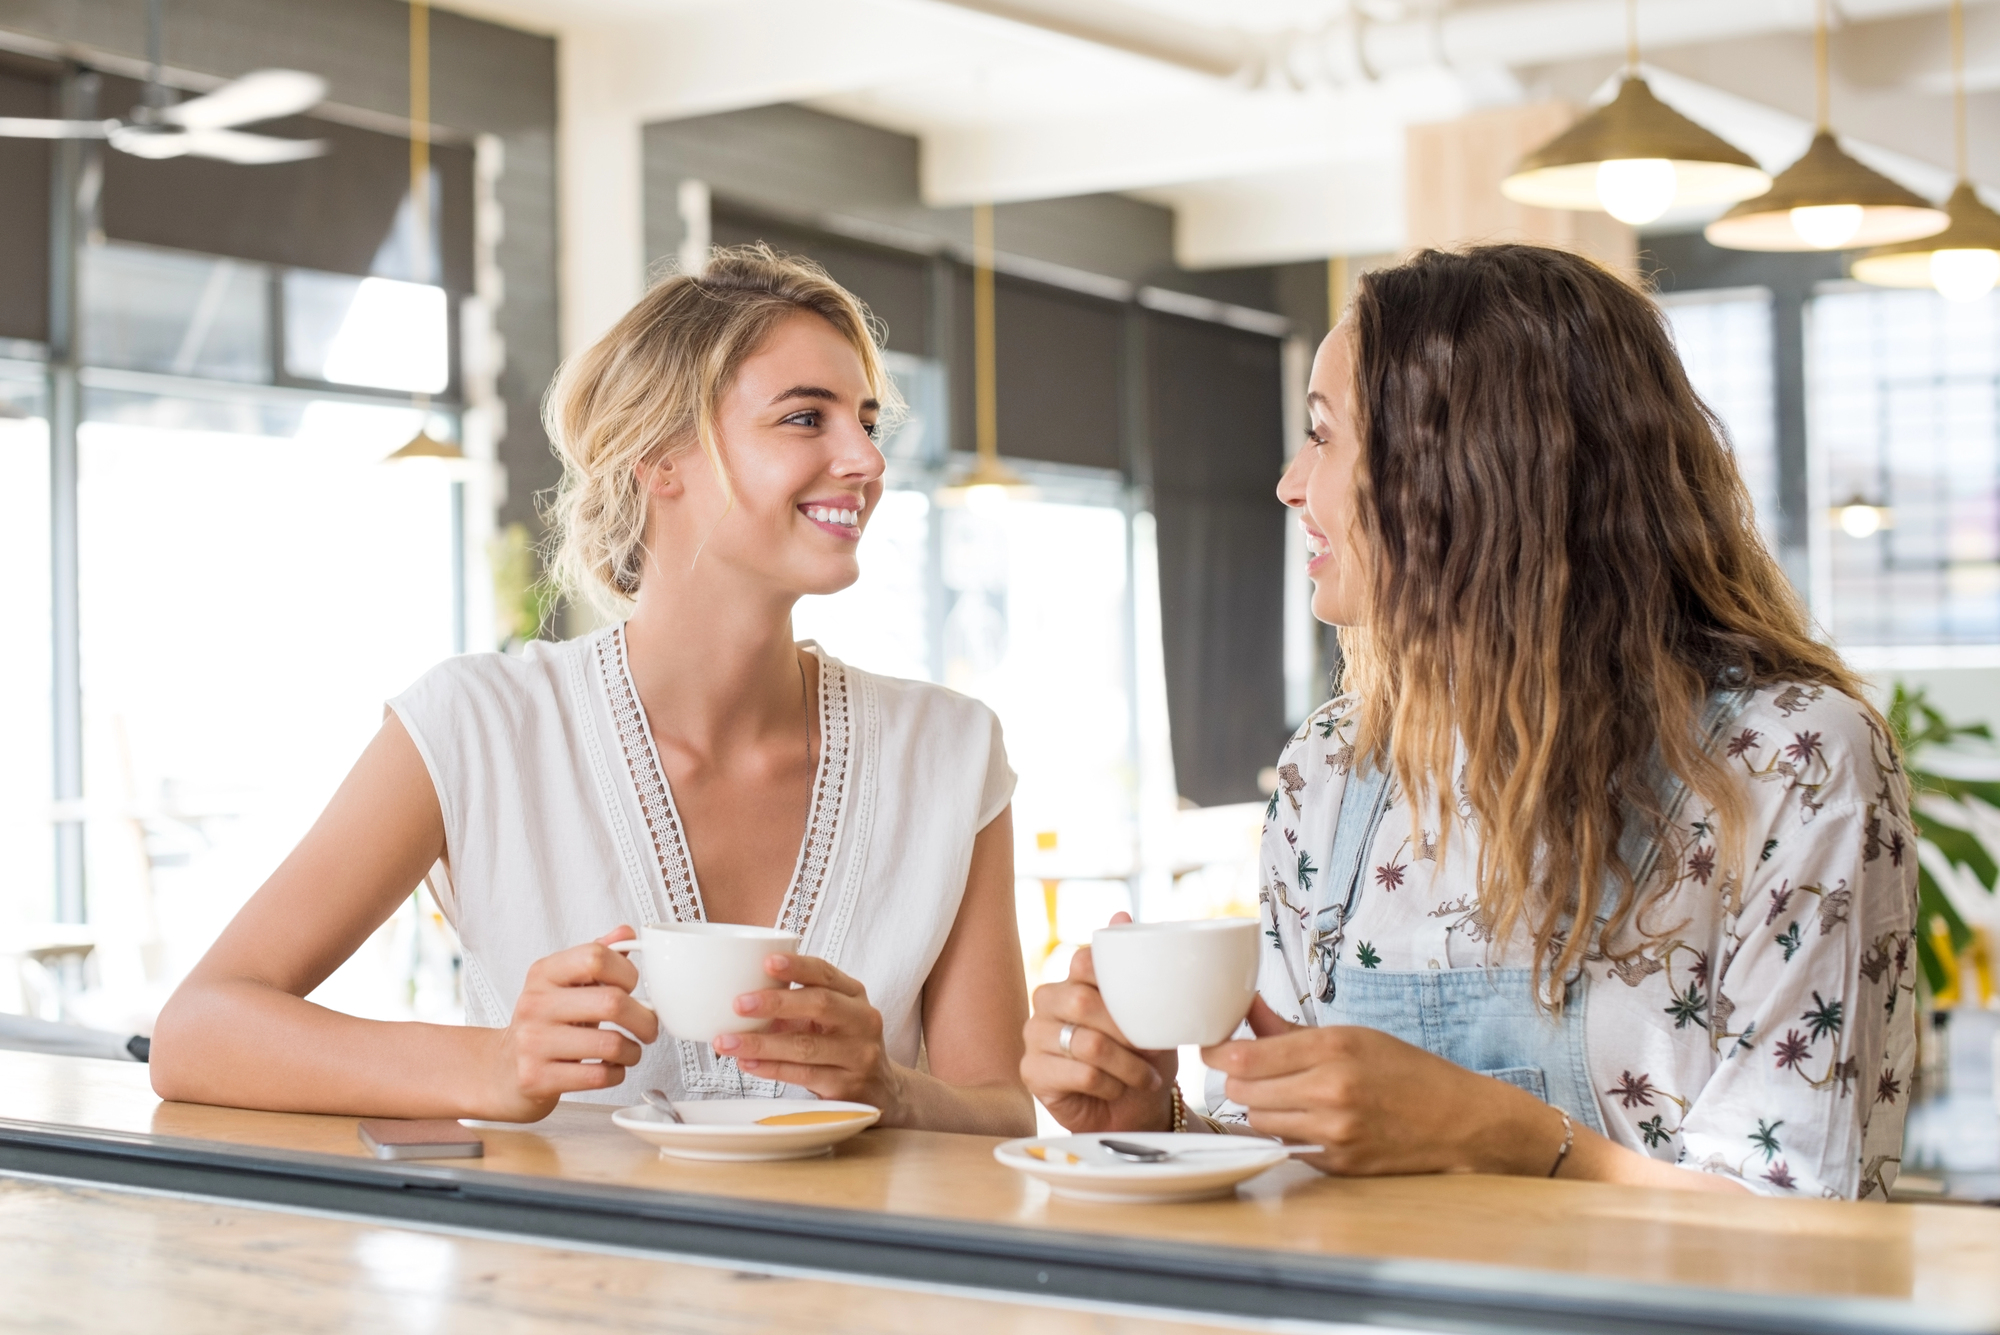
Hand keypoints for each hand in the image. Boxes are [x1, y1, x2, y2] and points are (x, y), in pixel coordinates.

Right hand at [484, 926, 659, 1120]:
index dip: (628, 973)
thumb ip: (596, 956)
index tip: (633, 988)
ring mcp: (532, 1042)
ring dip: (633, 1052)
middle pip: (612, 1002)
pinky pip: (598, 1076)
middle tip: (649, 1027)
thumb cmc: (547, 1024)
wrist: (504, 1070)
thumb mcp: (565, 984)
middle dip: (645, 1019)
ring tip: (630, 1051)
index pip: (596, 956)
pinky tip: (610, 1068)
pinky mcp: (536, 1078)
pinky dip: (616, 1074)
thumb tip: (625, 932)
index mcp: (544, 973)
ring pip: (610, 1044)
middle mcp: (535, 1004)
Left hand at [713, 953, 908, 1120]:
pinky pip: (802, 1076)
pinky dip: (771, 1068)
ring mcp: (858, 1055)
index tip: (766, 962)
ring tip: (727, 1042)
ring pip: (805, 1046)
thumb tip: (742, 992)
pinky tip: (747, 1063)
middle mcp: (863, 1021)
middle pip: (820, 1005)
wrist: (881, 1089)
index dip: (797, 966)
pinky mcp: (846, 1087)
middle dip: (776, 1003)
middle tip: (739, 1004)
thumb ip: (799, 1002)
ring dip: (761, 1044)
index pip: (826, 974)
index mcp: (855, 995)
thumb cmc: (842, 1044)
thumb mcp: (832, 1016)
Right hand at [1019, 912, 1174, 1132]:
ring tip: (1145, 1077)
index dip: (1116, 984)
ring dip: (1127, 1065)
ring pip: (1086, 1043)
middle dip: (1126, 1031)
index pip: (1083, 962)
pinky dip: (1110, 1085)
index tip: (1147, 1010)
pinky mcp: (1032, 1072)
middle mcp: (1047, 1002)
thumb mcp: (1147, 1010)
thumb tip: (1120, 913)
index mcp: (1071, 979)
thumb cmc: (1142, 1055)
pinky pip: (1080, 1073)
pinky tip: (1117, 1089)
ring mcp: (1034, 1037)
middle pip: (1082, 1001)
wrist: (1138, 1107)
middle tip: (1152, 1050)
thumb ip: (1132, 965)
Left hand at [1201, 997, 1563, 1176]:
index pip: (1244, 1057)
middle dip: (1238, 1081)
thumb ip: (1289, 1029)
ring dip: (1259, 1108)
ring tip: (1283, 1095)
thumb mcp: (1352, 1035)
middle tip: (1250, 1071)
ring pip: (1257, 1121)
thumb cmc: (1407, 1071)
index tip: (1212, 1046)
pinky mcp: (1337, 1163)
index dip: (1217, 1051)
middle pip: (1241, 1091)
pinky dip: (1285, 1132)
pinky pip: (1285, 1145)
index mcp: (1333, 1048)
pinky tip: (1306, 1119)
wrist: (1461, 1122)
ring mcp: (1334, 1132)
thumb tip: (1243, 1008)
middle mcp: (1330, 1091)